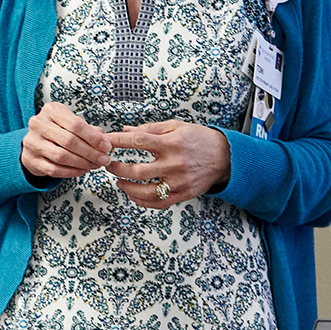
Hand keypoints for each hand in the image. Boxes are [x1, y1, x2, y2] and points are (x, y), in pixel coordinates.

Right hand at [21, 102, 111, 179]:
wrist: (33, 142)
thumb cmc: (56, 130)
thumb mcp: (70, 123)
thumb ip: (88, 130)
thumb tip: (105, 141)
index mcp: (51, 110)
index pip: (75, 124)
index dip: (93, 137)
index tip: (106, 146)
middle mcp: (38, 124)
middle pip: (69, 141)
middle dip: (90, 152)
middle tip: (103, 159)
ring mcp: (32, 142)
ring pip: (61, 156)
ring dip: (82, 163)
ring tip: (93, 165)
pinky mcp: (30, 159)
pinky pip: (54, 169)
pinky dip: (71, 172)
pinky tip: (81, 170)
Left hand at [103, 121, 230, 207]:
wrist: (225, 157)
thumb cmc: (198, 139)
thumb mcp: (176, 126)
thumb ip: (149, 129)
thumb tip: (124, 130)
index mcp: (172, 143)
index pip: (138, 141)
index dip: (118, 141)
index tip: (105, 142)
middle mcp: (174, 164)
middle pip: (138, 170)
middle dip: (117, 168)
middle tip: (108, 164)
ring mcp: (179, 182)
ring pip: (145, 191)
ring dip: (126, 187)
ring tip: (118, 181)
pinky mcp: (183, 195)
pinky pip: (158, 202)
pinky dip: (141, 201)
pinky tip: (132, 194)